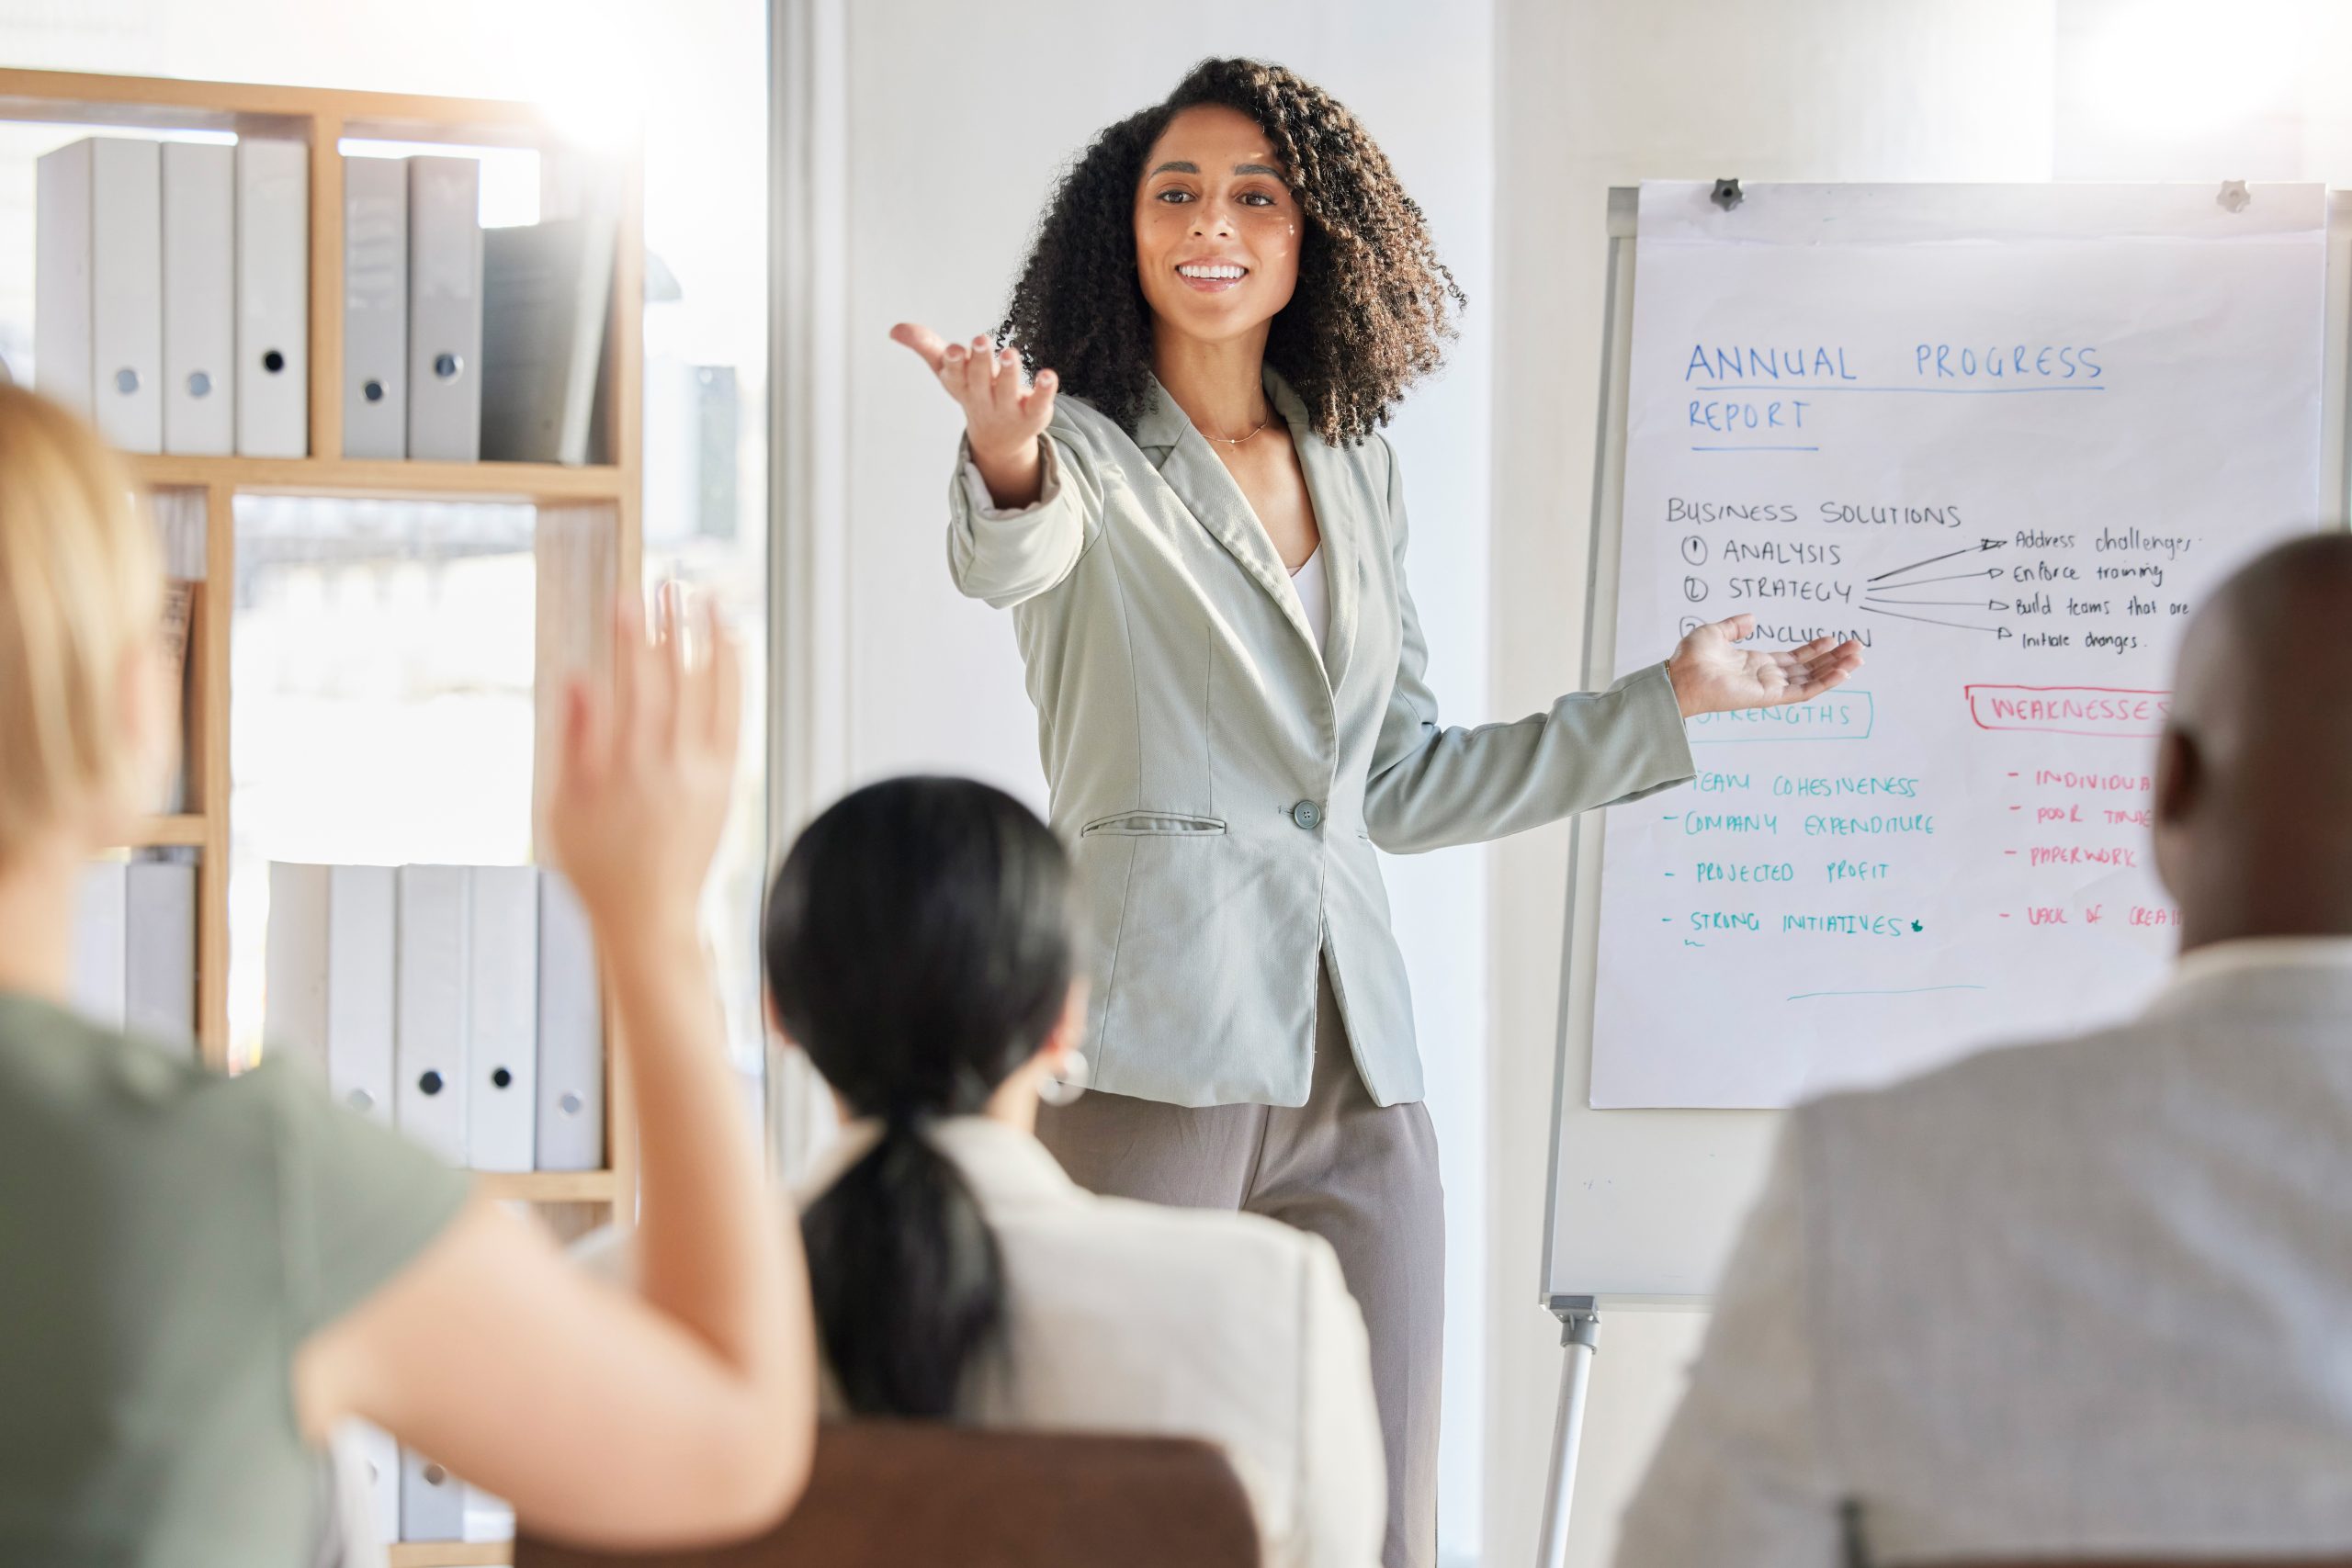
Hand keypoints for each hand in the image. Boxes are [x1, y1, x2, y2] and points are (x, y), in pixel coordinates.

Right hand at [546, 583, 741, 934]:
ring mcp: (708, 775)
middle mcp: (674, 767)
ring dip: (714, 642)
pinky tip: (732, 651)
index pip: (633, 684)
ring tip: (711, 600)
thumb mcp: (563, 806)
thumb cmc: (597, 866)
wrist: (650, 918)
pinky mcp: (729, 785)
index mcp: (627, 768)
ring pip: (718, 694)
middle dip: (674, 626)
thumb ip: (575, 738)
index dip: (631, 636)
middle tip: (669, 581)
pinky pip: (736, 720)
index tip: (627, 597)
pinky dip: (735, 681)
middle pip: (679, 679)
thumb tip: (580, 678)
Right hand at [890, 322, 1057, 506]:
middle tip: (981, 340)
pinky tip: (1047, 375)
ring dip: (1008, 372)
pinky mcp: (1033, 413)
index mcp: (962, 386)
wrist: (1000, 438)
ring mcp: (1008, 408)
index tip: (954, 348)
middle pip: (980, 380)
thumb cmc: (973, 392)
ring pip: (1008, 390)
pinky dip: (1044, 389)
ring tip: (1010, 353)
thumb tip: (895, 329)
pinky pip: (1039, 402)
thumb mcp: (948, 371)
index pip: (954, 375)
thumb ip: (926, 346)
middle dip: (980, 362)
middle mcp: (983, 398)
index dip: (954, 363)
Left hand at [1665, 615, 1863, 717]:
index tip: (1833, 639)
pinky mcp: (1768, 697)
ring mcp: (1768, 688)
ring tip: (1858, 658)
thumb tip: (1751, 619)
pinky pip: (1802, 692)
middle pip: (1808, 669)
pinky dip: (1823, 683)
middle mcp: (1765, 677)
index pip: (1793, 658)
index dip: (1814, 650)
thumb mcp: (1714, 632)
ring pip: (1811, 680)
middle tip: (1857, 647)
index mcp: (1755, 663)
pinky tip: (1842, 673)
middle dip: (1833, 659)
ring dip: (1835, 670)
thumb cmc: (1690, 658)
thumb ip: (1734, 626)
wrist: (1679, 676)